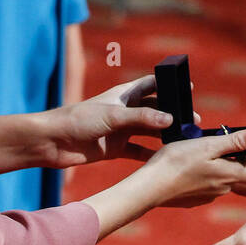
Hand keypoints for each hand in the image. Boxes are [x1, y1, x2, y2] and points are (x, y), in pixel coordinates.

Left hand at [42, 75, 191, 168]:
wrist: (52, 143)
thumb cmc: (78, 120)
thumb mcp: (113, 116)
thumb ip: (141, 117)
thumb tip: (170, 119)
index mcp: (123, 95)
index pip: (150, 85)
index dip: (168, 85)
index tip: (188, 88)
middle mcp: (125, 111)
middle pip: (155, 110)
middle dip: (173, 114)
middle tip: (193, 121)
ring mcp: (121, 130)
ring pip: (149, 131)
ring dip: (165, 135)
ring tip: (184, 140)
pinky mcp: (115, 148)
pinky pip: (138, 151)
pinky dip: (151, 155)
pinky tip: (166, 159)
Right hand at [143, 128, 245, 208]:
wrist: (149, 187)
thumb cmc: (177, 163)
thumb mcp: (208, 145)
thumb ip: (235, 142)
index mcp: (229, 177)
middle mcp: (221, 190)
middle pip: (239, 174)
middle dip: (235, 156)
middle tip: (221, 139)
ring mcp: (206, 197)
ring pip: (221, 178)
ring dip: (218, 163)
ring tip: (201, 147)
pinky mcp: (193, 199)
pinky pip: (206, 184)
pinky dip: (203, 172)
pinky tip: (188, 163)